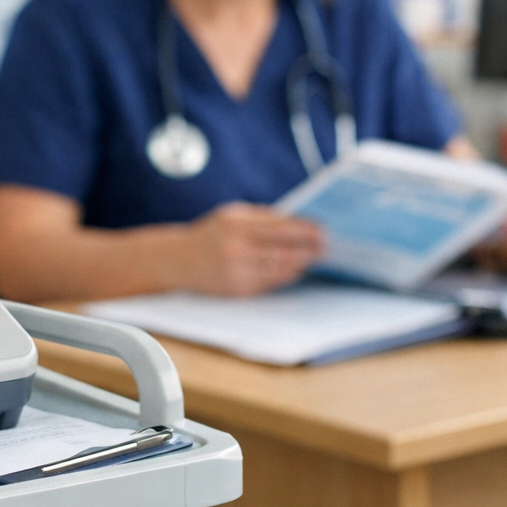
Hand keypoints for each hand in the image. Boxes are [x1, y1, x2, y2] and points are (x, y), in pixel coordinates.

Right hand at [179, 203, 323, 296]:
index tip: (323, 231)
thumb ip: (264, 218)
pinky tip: (295, 269)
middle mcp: (236, 248)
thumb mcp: (232, 215)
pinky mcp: (239, 290)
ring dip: (301, 264)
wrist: (179, 261)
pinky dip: (286, 276)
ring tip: (313, 258)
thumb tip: (301, 223)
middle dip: (309, 250)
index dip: (306, 231)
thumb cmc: (212, 234)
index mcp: (236, 224)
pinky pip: (271, 283)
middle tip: (326, 247)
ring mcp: (237, 272)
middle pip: (285, 252)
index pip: (281, 228)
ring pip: (281, 270)